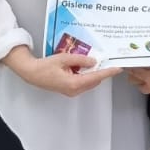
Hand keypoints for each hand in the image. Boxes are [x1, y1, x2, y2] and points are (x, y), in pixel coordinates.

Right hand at [3, 47, 119, 95]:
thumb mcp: (64, 58)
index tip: (118, 68)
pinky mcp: (69, 89)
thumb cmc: (44, 66)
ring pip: (89, 81)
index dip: (108, 72)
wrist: (31, 73)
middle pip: (94, 80)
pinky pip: (82, 82)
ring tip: (94, 60)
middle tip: (107, 60)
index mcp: (74, 83)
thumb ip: (80, 59)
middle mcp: (75, 90)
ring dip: (92, 72)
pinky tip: (83, 65)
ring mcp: (72, 91)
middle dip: (101, 71)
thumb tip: (94, 61)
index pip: (96, 77)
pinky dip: (86, 74)